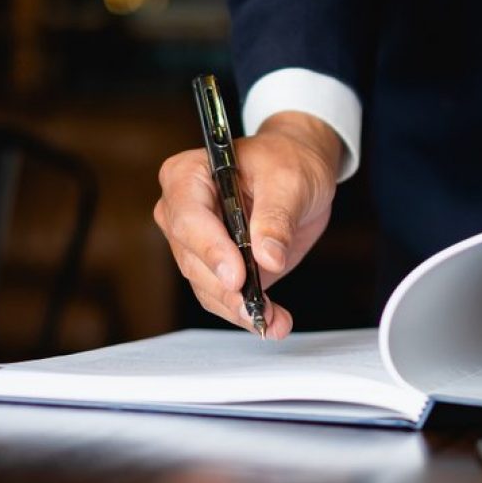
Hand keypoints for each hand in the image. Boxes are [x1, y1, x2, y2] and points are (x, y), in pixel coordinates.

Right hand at [154, 111, 341, 337]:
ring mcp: (197, 242)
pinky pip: (222, 296)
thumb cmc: (288, 161)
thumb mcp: (290, 181)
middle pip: (192, 259)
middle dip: (225, 288)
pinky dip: (246, 312)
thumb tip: (267, 257)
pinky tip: (272, 322)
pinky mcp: (216, 266)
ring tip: (272, 320)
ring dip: (238, 307)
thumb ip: (277, 218)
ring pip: (205, 285)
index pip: (188, 218)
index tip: (237, 276)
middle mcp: (181, 210)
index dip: (211, 250)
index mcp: (188, 175)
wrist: (300, 169)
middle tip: (257, 307)